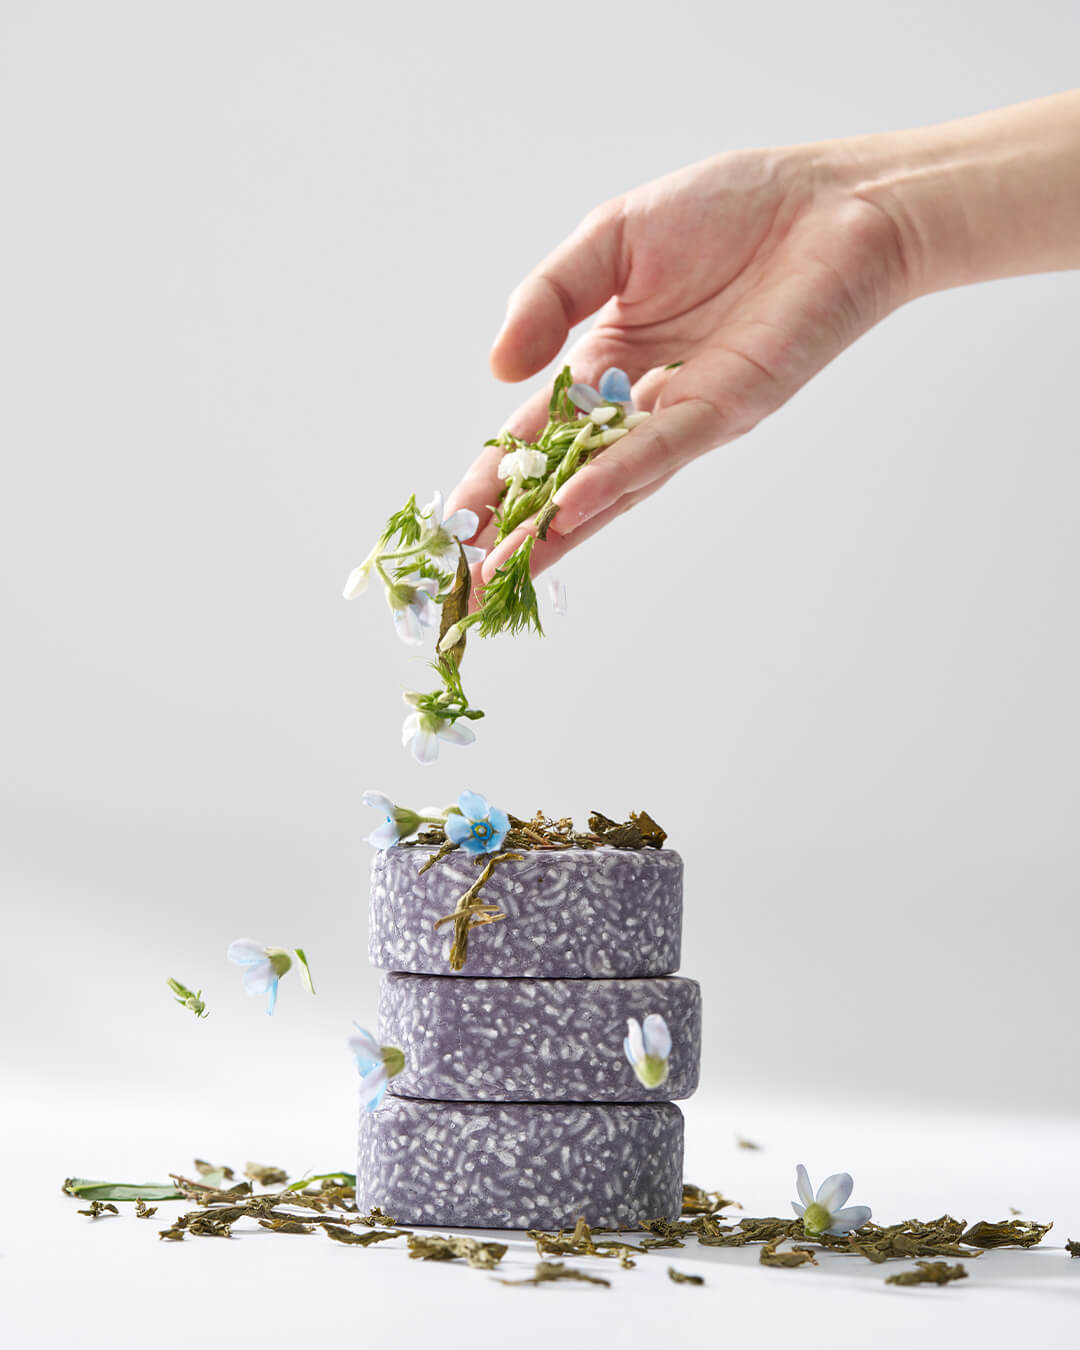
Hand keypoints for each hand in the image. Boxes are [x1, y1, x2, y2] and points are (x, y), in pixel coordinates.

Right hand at [447, 143, 910, 580]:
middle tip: (465, 582)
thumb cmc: (732, 211)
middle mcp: (640, 404)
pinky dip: (616, 477)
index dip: (491, 476)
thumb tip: (497, 369)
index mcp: (605, 362)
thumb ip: (549, 298)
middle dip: (515, 528)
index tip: (451, 522)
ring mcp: (683, 415)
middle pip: (565, 475)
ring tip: (504, 570)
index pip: (533, 432)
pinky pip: (662, 449)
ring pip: (609, 482)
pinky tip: (572, 506)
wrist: (830, 202)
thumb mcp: (609, 240)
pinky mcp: (729, 408)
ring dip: (556, 528)